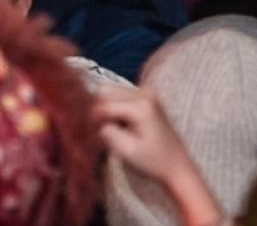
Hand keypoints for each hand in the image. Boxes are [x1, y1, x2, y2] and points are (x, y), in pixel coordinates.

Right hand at [96, 88, 223, 225]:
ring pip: (110, 92)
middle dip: (94, 109)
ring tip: (100, 129)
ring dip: (102, 108)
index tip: (80, 130)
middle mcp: (144, 92)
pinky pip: (120, 96)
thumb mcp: (126, 151)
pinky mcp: (146, 97)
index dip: (88, 116)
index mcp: (141, 105)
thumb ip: (106, 132)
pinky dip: (111, 108)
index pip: (103, 104)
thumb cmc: (153, 162)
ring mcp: (146, 92)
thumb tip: (88, 120)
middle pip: (105, 91)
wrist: (177, 165)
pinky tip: (112, 125)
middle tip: (88, 129)